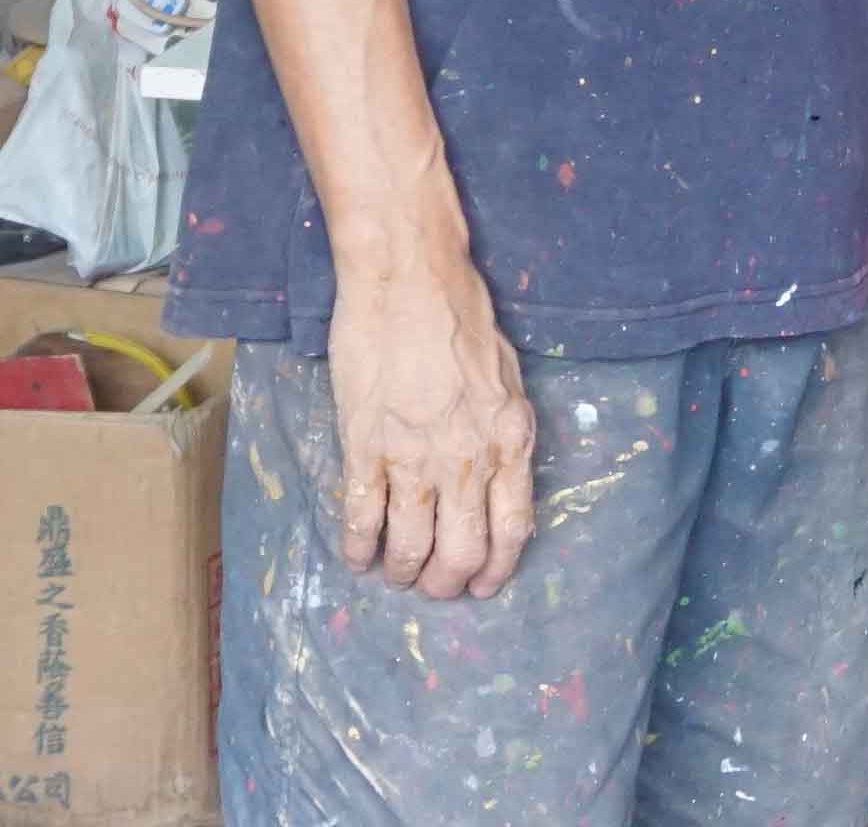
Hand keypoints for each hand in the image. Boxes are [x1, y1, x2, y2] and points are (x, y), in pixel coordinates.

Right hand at [323, 250, 541, 598]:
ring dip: (403, 571)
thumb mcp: (508, 377)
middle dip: (448, 582)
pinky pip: (361, 516)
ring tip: (397, 575)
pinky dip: (358, 546)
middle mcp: (468, 460)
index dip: (496, 568)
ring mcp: (414, 458)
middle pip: (462, 551)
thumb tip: (500, 471)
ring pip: (411, 545)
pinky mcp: (366, 446)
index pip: (511, 529)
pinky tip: (356, 557)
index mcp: (510, 441)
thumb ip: (505, 429)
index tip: (483, 585)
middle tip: (435, 587)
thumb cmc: (462, 317)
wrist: (410, 280)